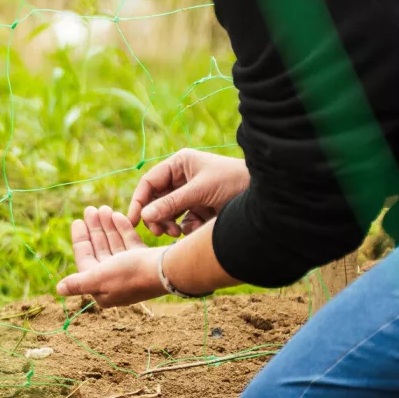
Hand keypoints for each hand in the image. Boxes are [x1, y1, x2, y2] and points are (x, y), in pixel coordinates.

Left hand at [58, 205, 167, 306]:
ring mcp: (131, 270)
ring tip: (103, 208)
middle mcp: (115, 280)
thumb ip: (78, 283)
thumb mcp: (98, 278)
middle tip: (90, 209)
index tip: (77, 221)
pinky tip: (118, 215)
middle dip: (95, 229)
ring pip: (114, 244)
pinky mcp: (144, 261)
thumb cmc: (130, 275)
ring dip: (108, 226)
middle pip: (100, 250)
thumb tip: (58, 289)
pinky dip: (123, 230)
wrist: (167, 271)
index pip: (86, 260)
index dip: (81, 240)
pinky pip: (130, 243)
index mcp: (102, 288)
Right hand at [127, 149, 248, 237]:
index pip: (150, 182)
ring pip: (168, 213)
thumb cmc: (234, 182)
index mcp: (179, 164)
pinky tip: (193, 231)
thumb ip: (171, 204)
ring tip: (176, 233)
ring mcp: (191, 194)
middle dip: (156, 216)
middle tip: (159, 232)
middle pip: (156, 200)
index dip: (139, 201)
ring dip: (168, 224)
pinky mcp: (201, 209)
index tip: (133, 221)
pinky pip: (183, 221)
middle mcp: (182, 178)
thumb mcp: (199, 192)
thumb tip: (144, 217)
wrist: (265, 195)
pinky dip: (185, 228)